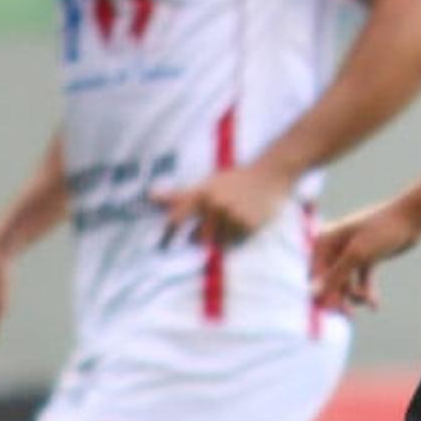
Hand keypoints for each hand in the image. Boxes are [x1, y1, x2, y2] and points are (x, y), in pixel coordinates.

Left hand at [152, 161, 297, 247]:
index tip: (162, 245)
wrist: (271, 174)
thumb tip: (149, 196)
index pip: (176, 218)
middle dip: (198, 238)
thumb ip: (179, 195)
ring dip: (221, 236)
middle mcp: (214, 205)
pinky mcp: (248, 225)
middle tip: (210, 230)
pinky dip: (236, 237)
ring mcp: (231, 216)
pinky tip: (244, 221)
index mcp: (202, 193)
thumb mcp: (208, 183)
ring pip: (217, 242)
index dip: (167, 234)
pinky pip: (235, 242)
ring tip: (233, 219)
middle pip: (196, 238)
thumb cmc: (235, 179)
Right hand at [310, 200, 420, 312]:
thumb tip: (313, 294)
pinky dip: (367, 292)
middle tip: (349, 315)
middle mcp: (335, 247)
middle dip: (339, 298)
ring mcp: (351, 254)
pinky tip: (375, 305)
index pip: (315, 275)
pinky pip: (361, 282)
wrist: (413, 218)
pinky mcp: (367, 259)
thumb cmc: (383, 230)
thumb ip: (334, 276)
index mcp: (325, 241)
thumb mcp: (357, 255)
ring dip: (355, 296)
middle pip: (330, 281)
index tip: (330, 311)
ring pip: (346, 284)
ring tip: (368, 301)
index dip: (321, 294)